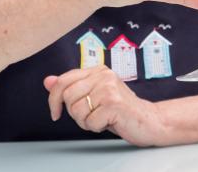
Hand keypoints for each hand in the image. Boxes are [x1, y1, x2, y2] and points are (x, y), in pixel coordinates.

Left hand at [43, 66, 163, 146]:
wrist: (150, 120)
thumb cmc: (120, 110)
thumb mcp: (94, 95)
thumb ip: (72, 87)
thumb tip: (48, 80)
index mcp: (98, 70)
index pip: (63, 81)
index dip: (53, 100)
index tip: (55, 113)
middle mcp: (104, 75)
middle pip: (67, 96)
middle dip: (74, 113)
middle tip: (91, 115)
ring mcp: (110, 88)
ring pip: (76, 110)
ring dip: (86, 121)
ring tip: (102, 118)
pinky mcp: (115, 104)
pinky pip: (89, 122)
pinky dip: (96, 127)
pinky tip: (109, 122)